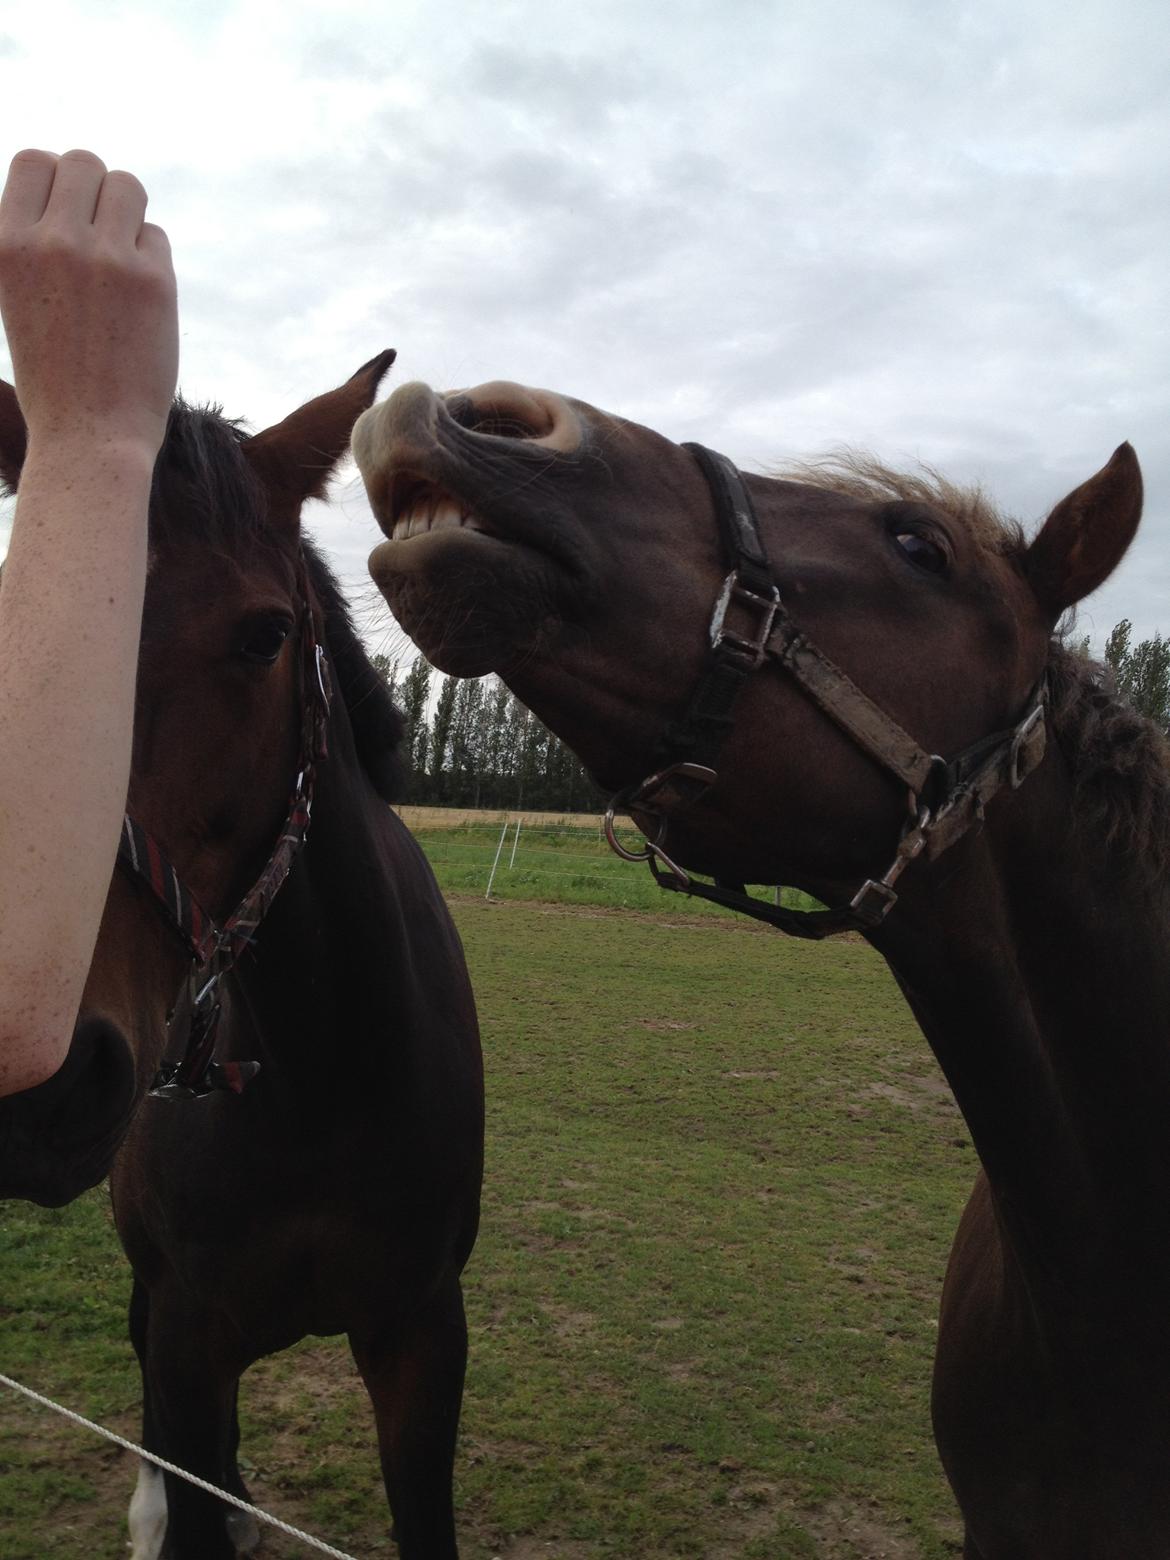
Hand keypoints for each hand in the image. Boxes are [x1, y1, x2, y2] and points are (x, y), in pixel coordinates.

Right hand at [0, 148, 177, 458]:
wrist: (89, 438)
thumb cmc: (52, 377)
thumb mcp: (15, 297)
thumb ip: (32, 244)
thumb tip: (65, 192)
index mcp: (7, 245)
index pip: (34, 160)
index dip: (56, 179)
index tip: (67, 212)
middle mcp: (53, 241)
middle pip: (85, 162)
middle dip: (96, 190)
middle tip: (100, 233)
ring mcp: (105, 257)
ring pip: (128, 186)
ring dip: (128, 212)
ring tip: (121, 255)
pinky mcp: (153, 280)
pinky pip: (156, 235)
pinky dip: (150, 257)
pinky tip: (138, 298)